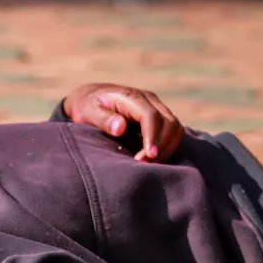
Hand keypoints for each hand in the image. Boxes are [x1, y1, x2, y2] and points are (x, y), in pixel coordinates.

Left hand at [62, 83, 183, 161]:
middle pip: (169, 122)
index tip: (149, 156)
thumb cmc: (86, 107)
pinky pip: (173, 132)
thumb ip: (103, 119)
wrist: (90, 98)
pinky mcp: (159, 117)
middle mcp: (148, 99)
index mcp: (131, 97)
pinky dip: (168, 147)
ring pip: (175, 128)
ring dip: (167, 148)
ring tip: (149, 164)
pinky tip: (152, 159)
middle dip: (162, 146)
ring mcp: (156, 107)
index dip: (153, 136)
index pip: (151, 115)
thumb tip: (120, 128)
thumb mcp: (88, 112)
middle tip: (145, 165)